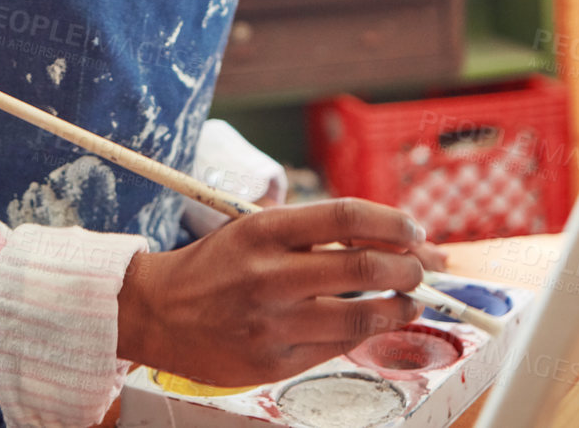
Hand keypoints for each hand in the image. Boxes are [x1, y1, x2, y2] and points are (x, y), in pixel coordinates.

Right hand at [115, 198, 430, 386]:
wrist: (157, 312)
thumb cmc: (213, 266)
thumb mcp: (253, 228)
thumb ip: (311, 232)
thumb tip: (386, 238)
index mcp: (264, 230)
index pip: (347, 216)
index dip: (393, 223)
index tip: (414, 230)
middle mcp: (270, 274)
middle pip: (365, 268)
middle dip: (409, 268)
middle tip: (422, 268)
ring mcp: (272, 323)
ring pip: (360, 318)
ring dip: (399, 308)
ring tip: (409, 300)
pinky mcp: (273, 363)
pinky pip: (335, 348)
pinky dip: (363, 334)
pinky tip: (371, 324)